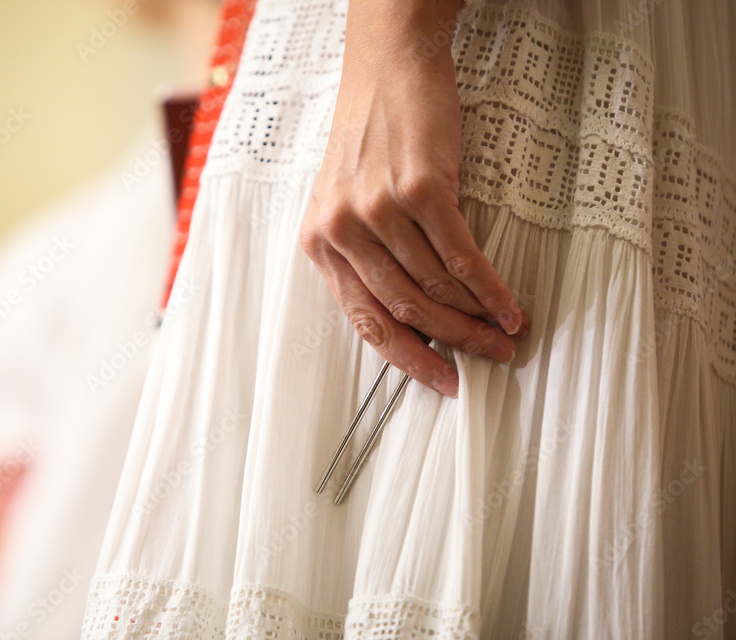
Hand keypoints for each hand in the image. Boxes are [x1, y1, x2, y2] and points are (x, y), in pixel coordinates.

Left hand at [299, 0, 527, 397]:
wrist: (388, 70)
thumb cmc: (372, 138)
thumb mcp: (348, 202)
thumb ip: (368, 256)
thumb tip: (418, 314)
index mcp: (319, 242)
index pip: (363, 318)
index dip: (406, 357)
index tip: (440, 380)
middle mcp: (342, 230)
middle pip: (403, 309)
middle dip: (451, 344)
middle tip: (488, 360)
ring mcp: (378, 210)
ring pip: (434, 287)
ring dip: (476, 319)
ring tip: (505, 334)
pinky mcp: (419, 190)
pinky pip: (460, 257)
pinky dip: (489, 289)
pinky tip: (509, 306)